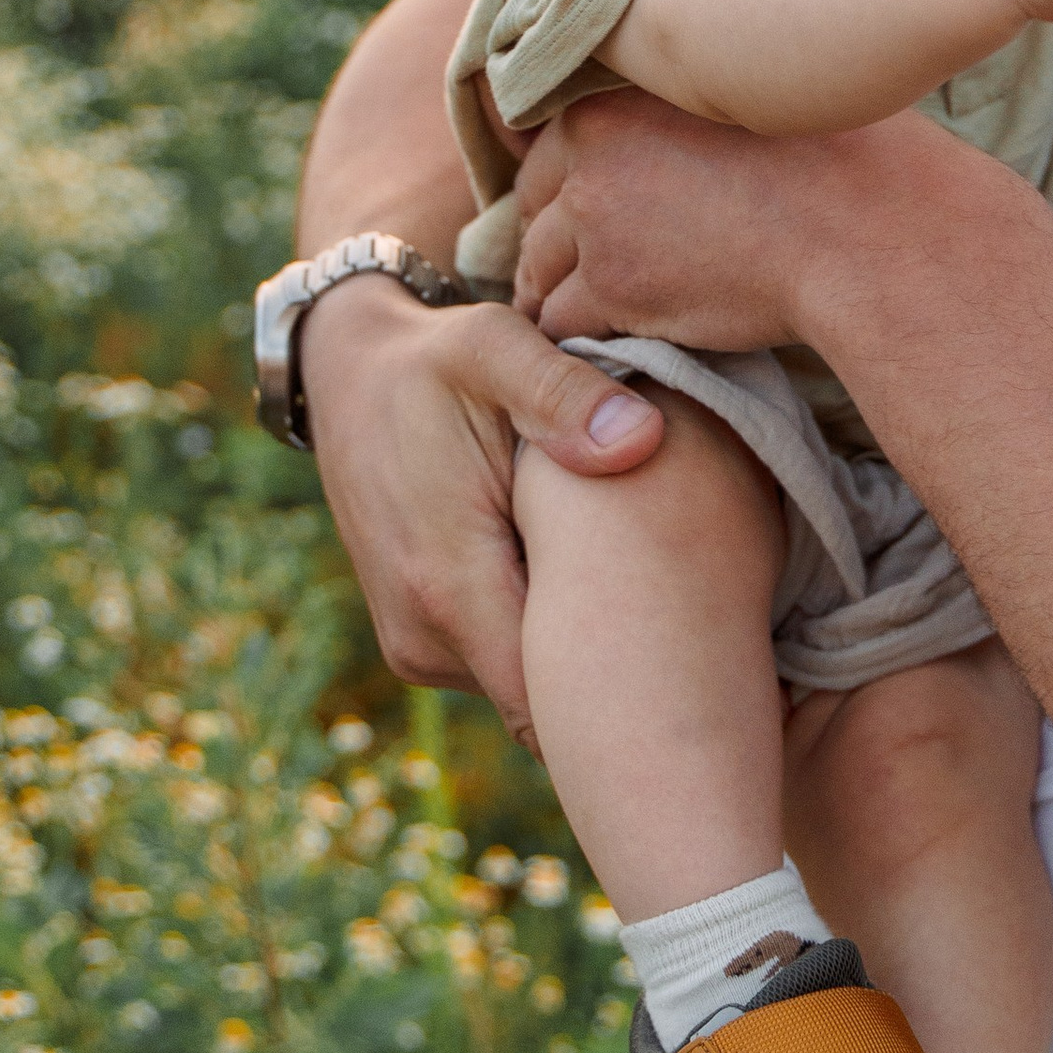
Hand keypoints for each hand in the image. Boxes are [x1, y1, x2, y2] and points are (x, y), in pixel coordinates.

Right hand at [297, 271, 666, 745]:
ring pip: (527, 687)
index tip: (700, 659)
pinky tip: (595, 582)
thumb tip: (640, 441)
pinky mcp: (424, 642)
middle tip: (701, 625)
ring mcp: (419, 647)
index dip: (628, 689)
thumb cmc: (434, 362)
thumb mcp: (495, 349)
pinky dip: (548, 632)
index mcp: (446, 584)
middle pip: (545, 704)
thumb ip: (564, 394)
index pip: (549, 703)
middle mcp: (424, 638)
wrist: (351, 378)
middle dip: (618, 673)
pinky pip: (504, 663)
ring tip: (648, 590)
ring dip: (581, 647)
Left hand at [513, 87, 986, 359]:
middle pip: (537, 201)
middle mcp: (594, 144)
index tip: (592, 208)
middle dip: (556, 237)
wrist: (867, 227)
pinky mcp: (612, 285)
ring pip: (541, 266)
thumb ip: (702, 97)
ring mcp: (596, 216)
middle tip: (578, 268)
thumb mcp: (760, 90)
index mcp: (623, 88)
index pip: (555, 139)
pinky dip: (578, 337)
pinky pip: (562, 320)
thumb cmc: (844, 155)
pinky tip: (603, 345)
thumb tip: (709, 102)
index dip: (573, 180)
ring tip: (582, 314)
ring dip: (558, 292)